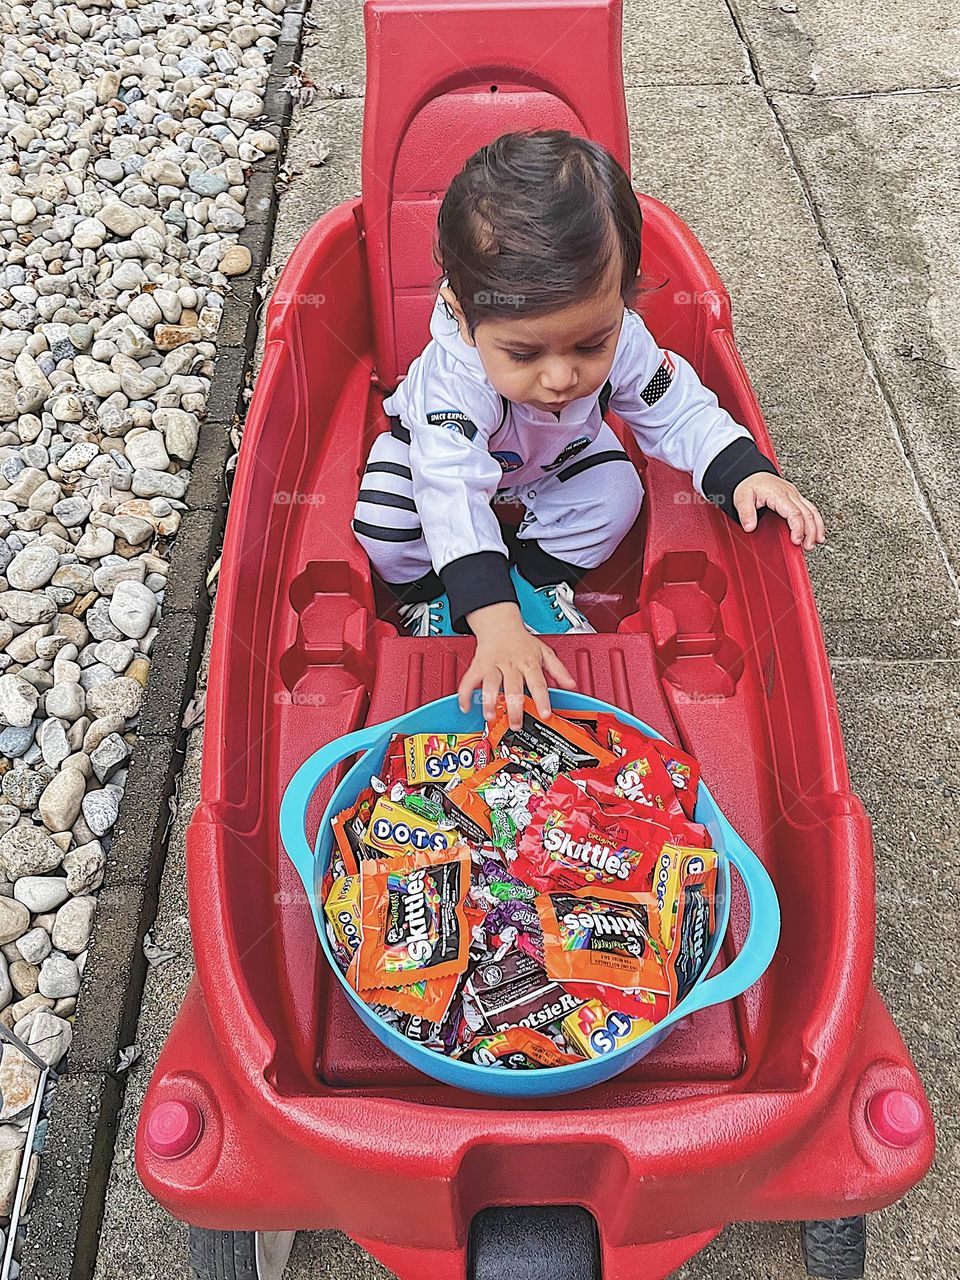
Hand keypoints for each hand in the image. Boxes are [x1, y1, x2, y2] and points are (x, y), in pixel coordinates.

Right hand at [457, 601, 576, 728]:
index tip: (545, 714)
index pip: (538, 682)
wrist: (500, 624)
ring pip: (491, 683)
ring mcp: (494, 664)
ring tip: (490, 715)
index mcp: (529, 662)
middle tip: (515, 723)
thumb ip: (558, 670)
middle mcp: (511, 664)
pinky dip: (465, 693)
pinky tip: (466, 706)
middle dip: (514, 707)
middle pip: (513, 687)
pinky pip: (470, 679)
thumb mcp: (545, 652)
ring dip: (489, 700)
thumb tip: (572, 685)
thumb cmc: (522, 641)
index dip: (542, 699)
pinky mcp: (479, 665)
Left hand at [733, 473, 825, 550]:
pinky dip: (816, 521)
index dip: (798, 529)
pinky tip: (817, 531)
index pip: (794, 513)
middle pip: (807, 514)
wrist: (752, 474)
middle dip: (810, 532)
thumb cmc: (749, 485)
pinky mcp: (796, 497)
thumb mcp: (741, 498)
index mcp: (778, 495)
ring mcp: (795, 495)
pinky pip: (810, 508)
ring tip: (816, 542)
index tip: (796, 541)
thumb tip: (749, 527)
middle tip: (807, 546)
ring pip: (812, 511)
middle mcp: (790, 494)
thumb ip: (745, 513)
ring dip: (816, 527)